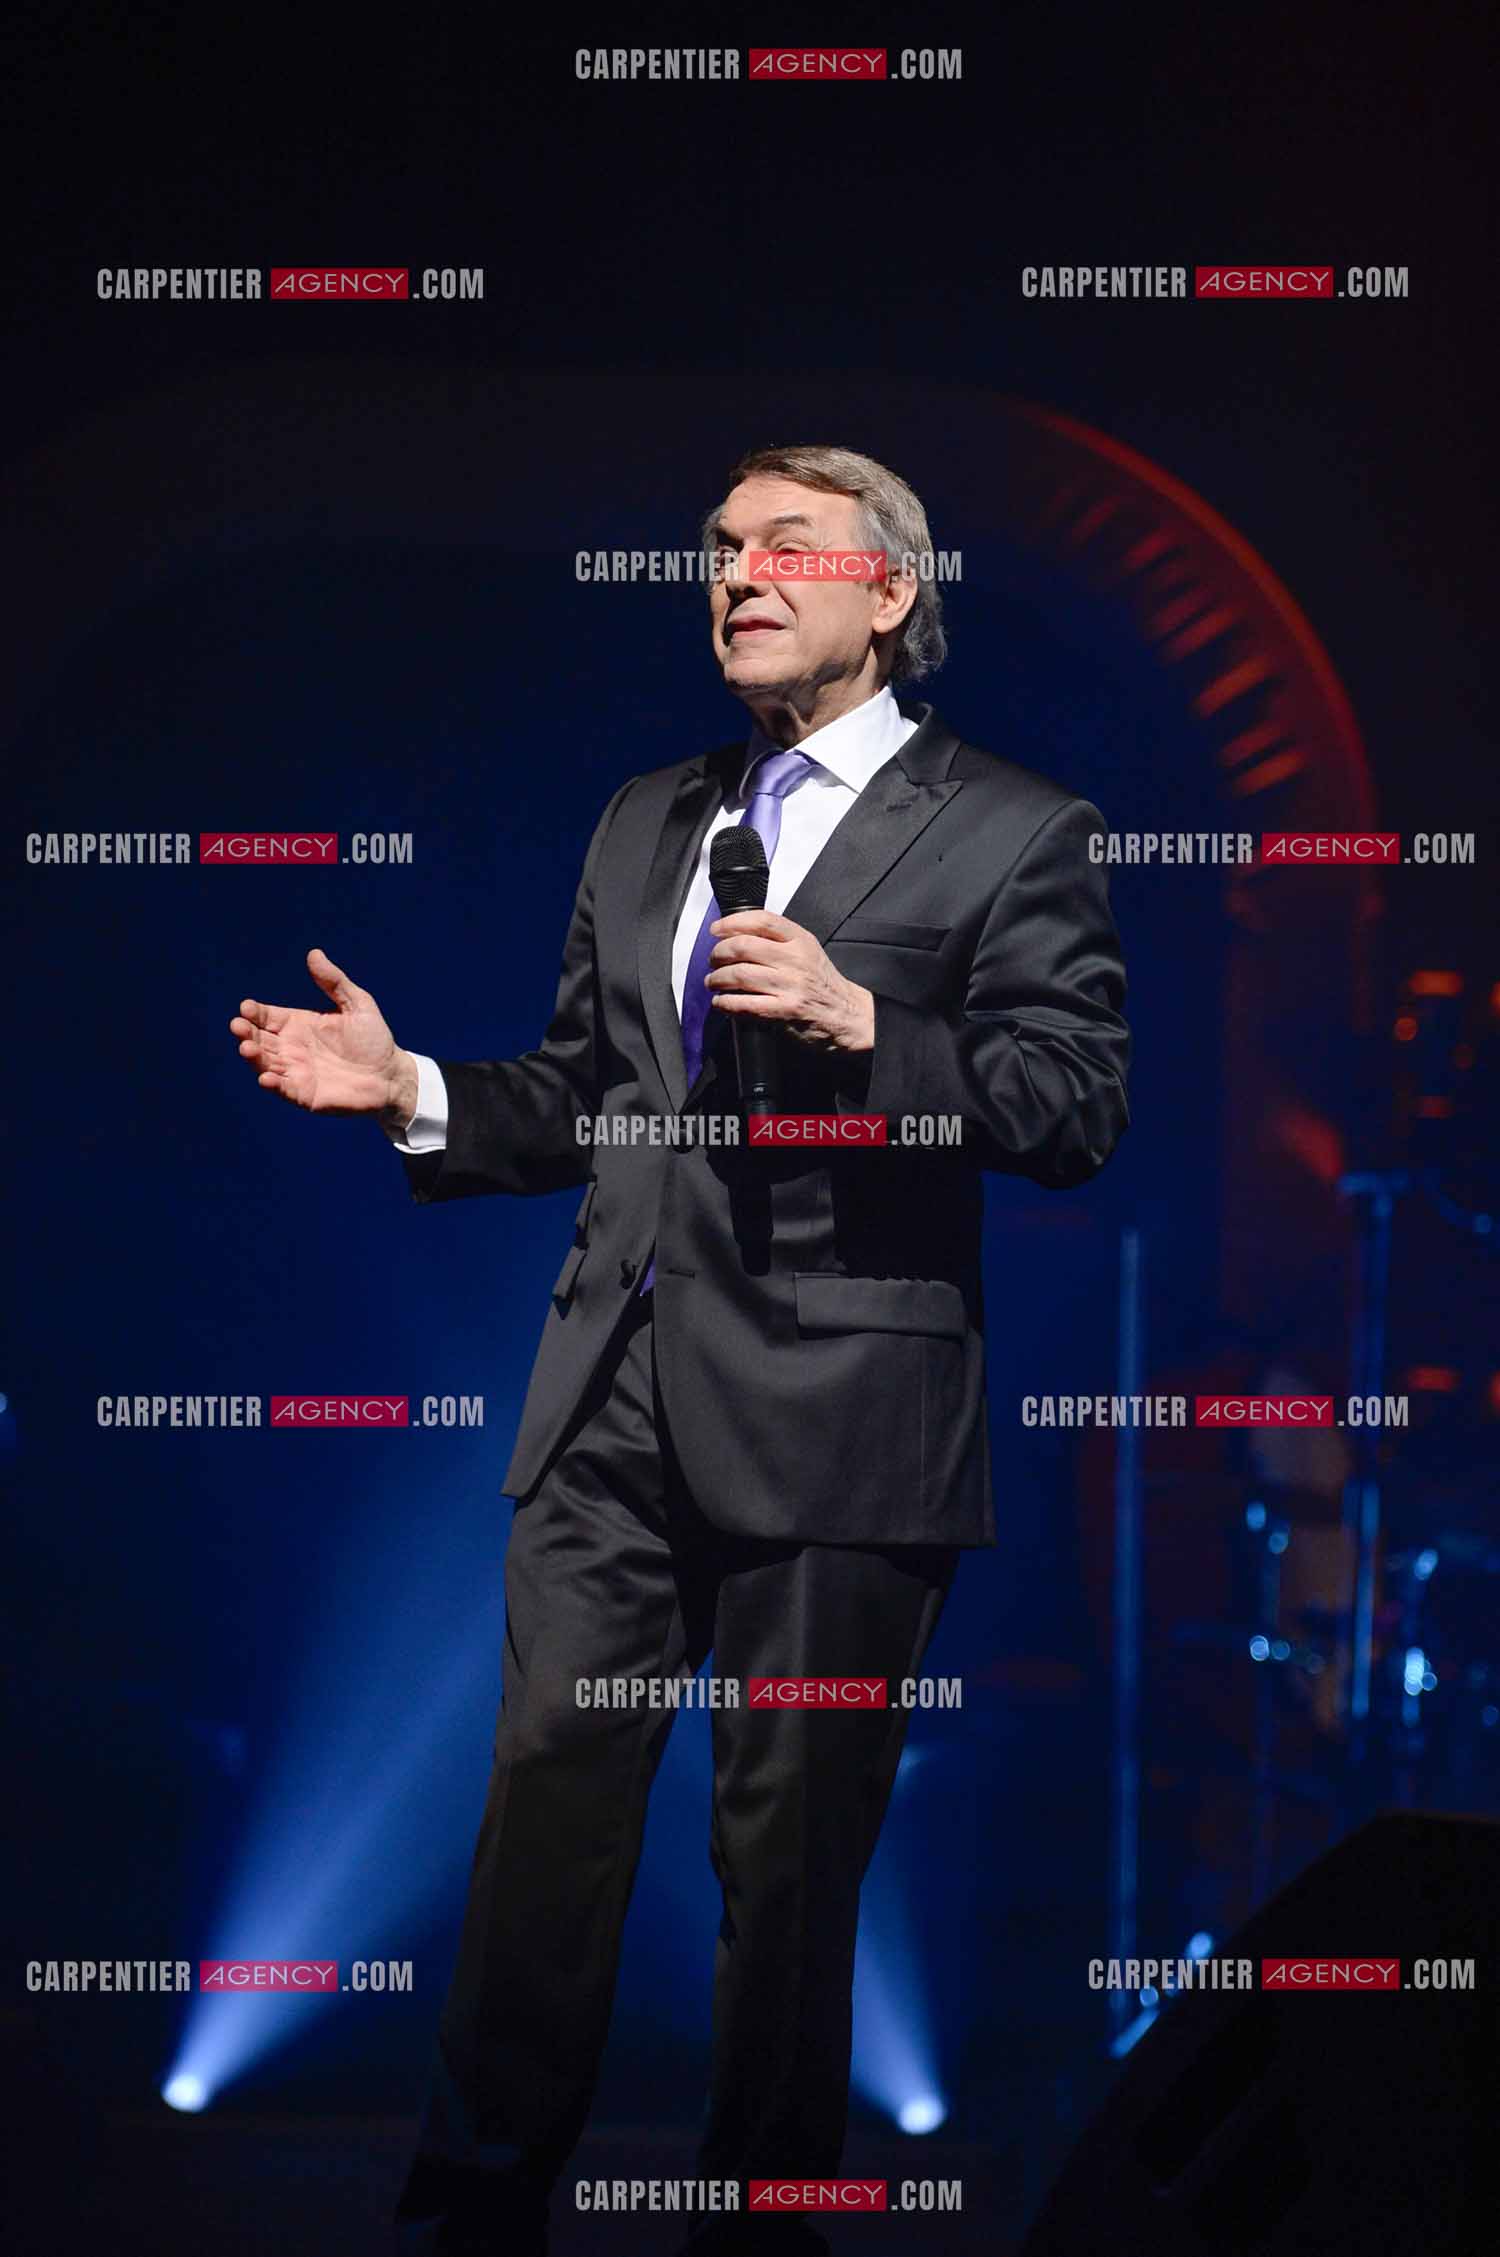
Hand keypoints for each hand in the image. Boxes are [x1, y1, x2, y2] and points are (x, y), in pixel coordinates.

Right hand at [229, 948, 418, 1122]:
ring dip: (254, 1057)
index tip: (246, 1007)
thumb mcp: (357, 1004)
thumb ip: (334, 981)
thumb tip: (314, 953)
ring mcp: (297, 1072)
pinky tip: (265, 1078)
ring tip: (246, 1048)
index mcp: (299, 1024)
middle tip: (238, 1026)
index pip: (268, 1017)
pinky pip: (284, 1090)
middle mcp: (292, 1048)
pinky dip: (273, 1085)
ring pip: (266, 1063)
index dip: (254, 1012)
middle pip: (260, 1039)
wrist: (392, 1074)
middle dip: (246, 1033)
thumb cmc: (374, 1039)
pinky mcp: (306, 1095)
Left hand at [705, 910, 875, 1053]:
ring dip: (717, 979)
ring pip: (739, 975)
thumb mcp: (808, 951)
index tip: (716, 930)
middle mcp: (795, 960)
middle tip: (713, 961)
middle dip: (718, 954)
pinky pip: (744, 1004)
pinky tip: (722, 1002)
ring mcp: (790, 986)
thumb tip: (736, 935)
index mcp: (800, 940)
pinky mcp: (784, 1011)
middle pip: (743, 947)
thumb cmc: (822, 984)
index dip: (732, 923)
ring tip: (713, 982)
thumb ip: (778, 941)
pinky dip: (725, 1003)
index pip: (761, 920)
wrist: (847, 1015)